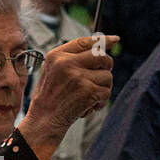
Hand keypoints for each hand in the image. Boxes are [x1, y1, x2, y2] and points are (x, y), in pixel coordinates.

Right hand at [18, 34, 115, 159]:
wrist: (44, 120)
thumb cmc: (50, 96)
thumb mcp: (53, 70)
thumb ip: (73, 57)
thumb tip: (104, 43)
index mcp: (56, 55)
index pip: (85, 42)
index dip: (103, 40)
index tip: (115, 39)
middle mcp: (67, 63)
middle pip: (102, 56)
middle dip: (106, 66)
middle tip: (99, 76)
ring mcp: (78, 77)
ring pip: (107, 76)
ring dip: (102, 88)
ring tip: (87, 96)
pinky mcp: (88, 92)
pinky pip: (106, 92)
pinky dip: (101, 101)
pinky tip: (88, 106)